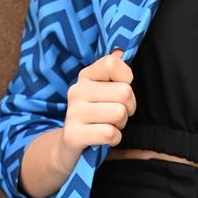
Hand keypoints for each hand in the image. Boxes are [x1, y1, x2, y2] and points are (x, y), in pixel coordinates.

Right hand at [60, 47, 135, 165]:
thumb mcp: (103, 91)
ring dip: (120, 125)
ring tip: (109, 126)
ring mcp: (73, 113)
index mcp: (86, 76)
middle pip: (124, 92)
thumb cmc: (95, 116)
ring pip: (119, 114)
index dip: (127, 80)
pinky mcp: (73, 135)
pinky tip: (104, 138)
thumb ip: (113, 72)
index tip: (120, 92)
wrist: (69, 146)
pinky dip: (114, 139)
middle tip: (116, 115)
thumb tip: (120, 51)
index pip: (113, 64)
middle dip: (128, 108)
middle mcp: (77, 90)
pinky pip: (109, 133)